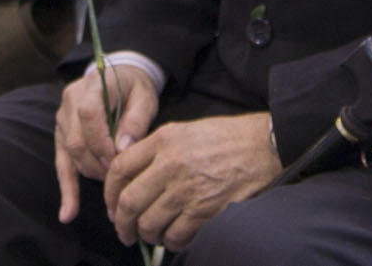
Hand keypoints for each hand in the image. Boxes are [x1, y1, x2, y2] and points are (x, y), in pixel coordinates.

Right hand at [54, 63, 158, 224]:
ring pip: (70, 153)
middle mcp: (71, 100)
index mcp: (93, 86)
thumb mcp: (145, 99)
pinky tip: (68, 213)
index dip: (101, 142)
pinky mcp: (61, 133)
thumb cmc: (135, 89)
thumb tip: (122, 150)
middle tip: (119, 176)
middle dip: (98, 164)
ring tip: (112, 182)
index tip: (117, 161)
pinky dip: (66, 189)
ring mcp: (63, 117)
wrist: (120, 77)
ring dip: (91, 172)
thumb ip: (136, 121)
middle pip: (76, 139)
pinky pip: (61, 163)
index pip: (87, 114)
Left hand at [102, 111, 280, 249]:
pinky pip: (176, 235)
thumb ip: (155, 149)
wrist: (263, 146)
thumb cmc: (225, 138)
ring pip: (150, 223)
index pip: (120, 168)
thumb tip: (132, 176)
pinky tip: (174, 238)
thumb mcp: (183, 131)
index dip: (109, 192)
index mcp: (162, 141)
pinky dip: (171, 242)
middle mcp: (170, 164)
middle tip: (124, 232)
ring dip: (147, 235)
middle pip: (129, 201)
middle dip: (122, 223)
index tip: (112, 206)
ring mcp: (188, 189)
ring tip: (151, 235)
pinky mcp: (206, 210)